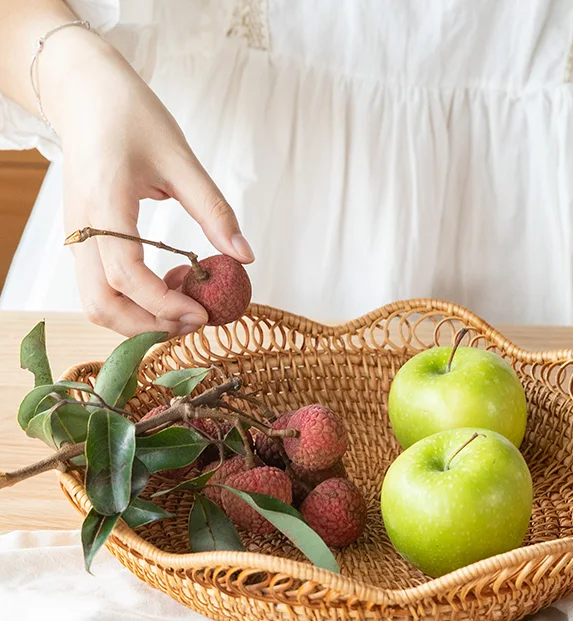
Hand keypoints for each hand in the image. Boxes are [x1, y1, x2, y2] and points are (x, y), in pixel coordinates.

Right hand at [39, 28, 253, 336]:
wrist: (86, 95)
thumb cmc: (132, 117)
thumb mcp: (181, 159)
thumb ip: (214, 211)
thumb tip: (246, 257)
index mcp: (105, 204)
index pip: (126, 275)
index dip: (164, 303)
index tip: (203, 313)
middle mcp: (82, 229)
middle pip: (101, 305)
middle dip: (149, 326)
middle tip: (196, 321)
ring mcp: (78, 238)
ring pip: (96, 304)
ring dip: (139, 321)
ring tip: (185, 312)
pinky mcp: (83, 241)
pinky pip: (100, 289)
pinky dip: (132, 304)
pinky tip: (168, 291)